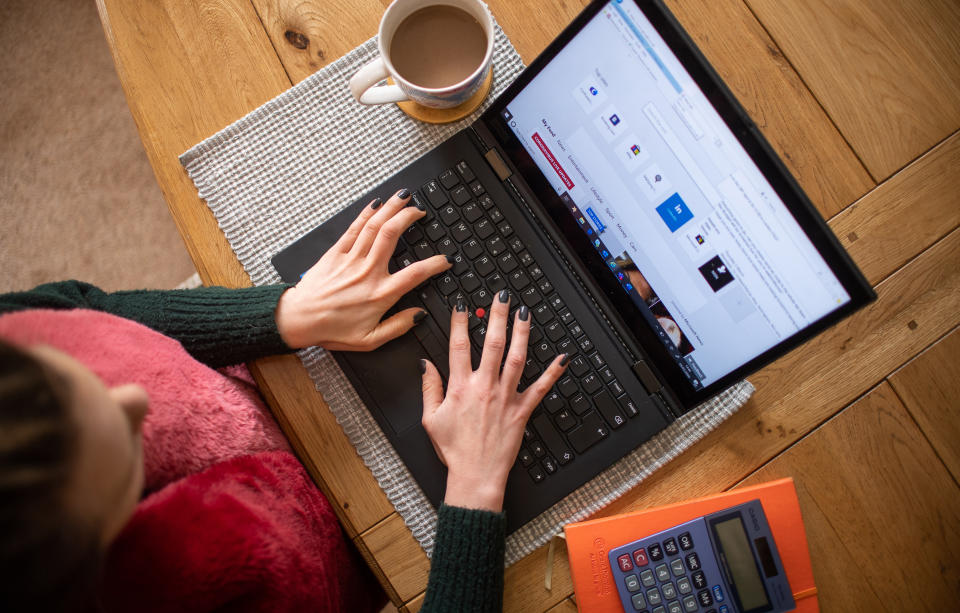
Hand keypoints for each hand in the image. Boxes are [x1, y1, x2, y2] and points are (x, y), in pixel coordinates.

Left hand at [275, 190, 450, 350]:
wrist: (298, 319)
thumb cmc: (331, 330)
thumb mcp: (370, 339)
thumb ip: (398, 327)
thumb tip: (419, 315)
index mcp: (380, 294)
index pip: (415, 273)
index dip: (435, 264)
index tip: (445, 259)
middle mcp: (367, 272)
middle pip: (392, 235)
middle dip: (409, 217)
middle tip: (420, 211)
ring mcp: (351, 260)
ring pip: (374, 226)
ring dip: (391, 208)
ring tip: (403, 197)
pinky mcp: (336, 253)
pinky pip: (354, 228)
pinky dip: (366, 214)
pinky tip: (376, 204)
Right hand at [420, 290, 568, 511]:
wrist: (475, 477)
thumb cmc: (453, 450)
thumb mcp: (430, 419)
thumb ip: (429, 388)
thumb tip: (426, 364)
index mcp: (460, 388)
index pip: (458, 346)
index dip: (459, 321)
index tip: (462, 304)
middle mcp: (484, 387)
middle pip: (492, 343)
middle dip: (497, 316)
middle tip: (501, 296)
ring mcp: (505, 398)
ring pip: (517, 358)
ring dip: (522, 333)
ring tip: (525, 313)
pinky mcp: (522, 411)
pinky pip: (541, 389)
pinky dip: (553, 373)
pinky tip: (563, 357)